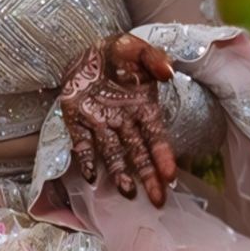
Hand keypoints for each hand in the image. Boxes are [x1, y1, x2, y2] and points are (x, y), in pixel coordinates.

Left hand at [58, 34, 179, 205]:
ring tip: (128, 192)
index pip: (156, 136)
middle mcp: (124, 122)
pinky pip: (83, 144)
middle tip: (159, 200)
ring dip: (120, 173)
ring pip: (113, 154)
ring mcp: (101, 124)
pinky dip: (86, 159)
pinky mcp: (78, 122)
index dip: (163, 156)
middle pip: (138, 153)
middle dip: (149, 176)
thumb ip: (153, 59)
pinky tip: (91, 176)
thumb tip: (168, 72)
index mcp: (143, 108)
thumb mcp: (138, 49)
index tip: (171, 175)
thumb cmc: (120, 53)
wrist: (89, 51)